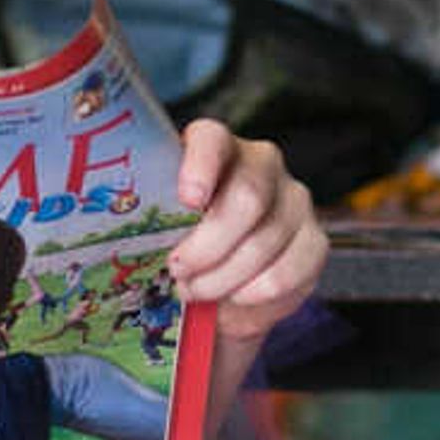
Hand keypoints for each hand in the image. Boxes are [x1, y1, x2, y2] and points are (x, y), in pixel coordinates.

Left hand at [166, 119, 324, 352]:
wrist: (216, 283)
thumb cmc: (178, 243)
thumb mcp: (159, 227)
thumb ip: (152, 220)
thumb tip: (125, 242)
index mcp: (215, 147)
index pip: (213, 139)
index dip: (202, 166)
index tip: (188, 200)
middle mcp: (262, 163)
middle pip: (247, 197)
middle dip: (208, 245)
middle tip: (178, 272)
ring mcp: (294, 200)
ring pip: (265, 242)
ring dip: (223, 279)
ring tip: (195, 291)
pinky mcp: (314, 240)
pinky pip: (288, 273)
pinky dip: (254, 296)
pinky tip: (233, 299)